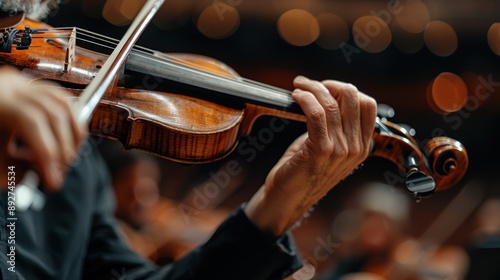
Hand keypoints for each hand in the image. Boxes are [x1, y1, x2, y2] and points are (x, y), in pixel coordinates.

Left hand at [0, 66, 86, 190]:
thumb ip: (17, 169)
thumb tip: (49, 172)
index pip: (32, 122)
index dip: (47, 152)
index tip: (53, 179)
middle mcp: (12, 88)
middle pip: (53, 113)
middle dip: (63, 148)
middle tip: (60, 172)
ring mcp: (25, 86)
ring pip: (64, 106)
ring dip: (73, 136)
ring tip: (67, 158)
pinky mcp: (35, 90)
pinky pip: (64, 103)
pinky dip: (72, 124)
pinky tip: (69, 141)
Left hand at [245, 75, 376, 235]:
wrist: (286, 198)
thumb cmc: (302, 170)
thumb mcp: (326, 145)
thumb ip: (333, 125)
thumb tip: (327, 94)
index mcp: (362, 146)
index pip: (368, 105)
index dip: (345, 89)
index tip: (325, 88)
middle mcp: (356, 148)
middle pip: (353, 98)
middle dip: (329, 85)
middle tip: (309, 85)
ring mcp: (341, 150)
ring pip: (332, 103)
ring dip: (311, 89)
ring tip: (298, 88)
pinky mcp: (321, 150)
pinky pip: (317, 114)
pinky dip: (305, 99)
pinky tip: (296, 97)